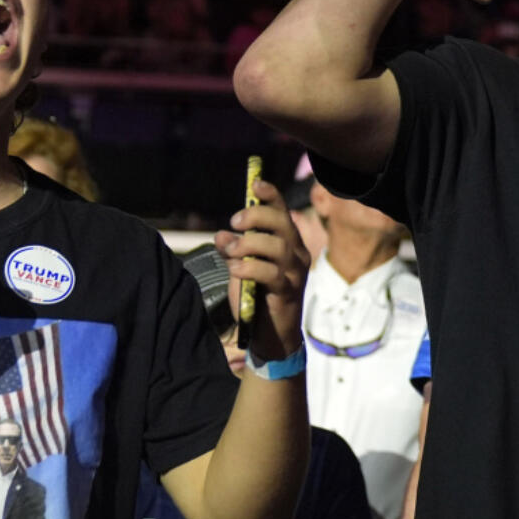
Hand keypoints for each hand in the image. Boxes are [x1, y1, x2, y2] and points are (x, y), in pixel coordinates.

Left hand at [215, 179, 309, 359]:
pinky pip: (271, 274)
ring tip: (230, 252)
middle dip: (256, 218)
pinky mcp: (288, 292)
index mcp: (287, 241)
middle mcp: (296, 253)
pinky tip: (235, 270)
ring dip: (249, 245)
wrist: (272, 335)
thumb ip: (234, 250)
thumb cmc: (259, 295)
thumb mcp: (243, 267)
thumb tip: (221, 234)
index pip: (282, 212)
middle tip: (234, 222)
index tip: (254, 184)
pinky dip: (250, 268)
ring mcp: (295, 273)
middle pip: (282, 224)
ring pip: (277, 247)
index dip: (270, 195)